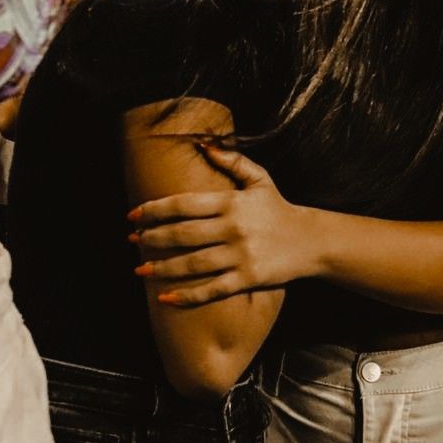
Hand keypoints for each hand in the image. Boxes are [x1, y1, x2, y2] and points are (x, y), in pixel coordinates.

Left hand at [128, 145, 317, 305]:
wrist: (311, 241)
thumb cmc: (279, 208)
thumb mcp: (259, 179)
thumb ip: (232, 160)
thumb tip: (202, 144)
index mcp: (231, 202)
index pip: (184, 204)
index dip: (155, 209)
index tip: (133, 215)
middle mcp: (233, 228)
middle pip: (183, 233)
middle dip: (152, 237)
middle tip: (131, 241)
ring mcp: (241, 255)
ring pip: (193, 263)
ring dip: (162, 267)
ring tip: (139, 268)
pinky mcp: (248, 278)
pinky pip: (212, 289)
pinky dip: (187, 295)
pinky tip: (165, 297)